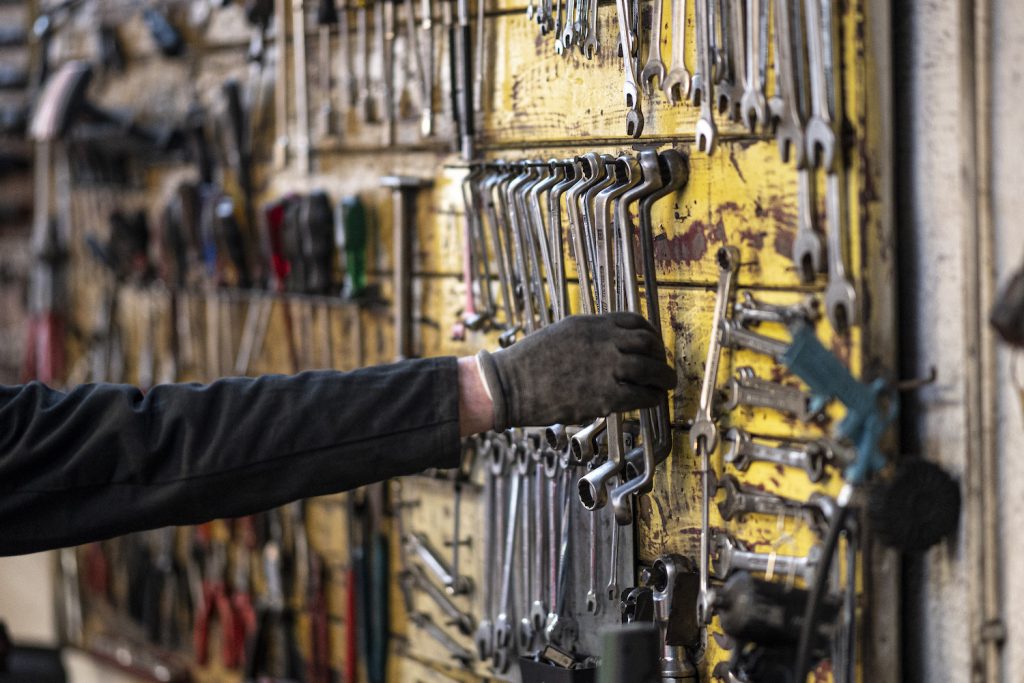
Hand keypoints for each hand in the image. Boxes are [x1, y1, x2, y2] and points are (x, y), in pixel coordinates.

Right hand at [475, 313, 675, 429]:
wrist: (509, 386)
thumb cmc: (527, 363)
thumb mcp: (560, 334)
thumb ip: (587, 338)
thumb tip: (609, 348)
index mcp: (590, 324)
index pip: (635, 321)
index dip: (651, 334)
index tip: (653, 346)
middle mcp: (602, 342)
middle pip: (648, 343)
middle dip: (661, 356)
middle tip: (663, 367)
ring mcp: (605, 368)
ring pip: (651, 369)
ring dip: (663, 378)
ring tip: (666, 386)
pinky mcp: (604, 396)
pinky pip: (642, 396)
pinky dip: (652, 398)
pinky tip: (651, 401)